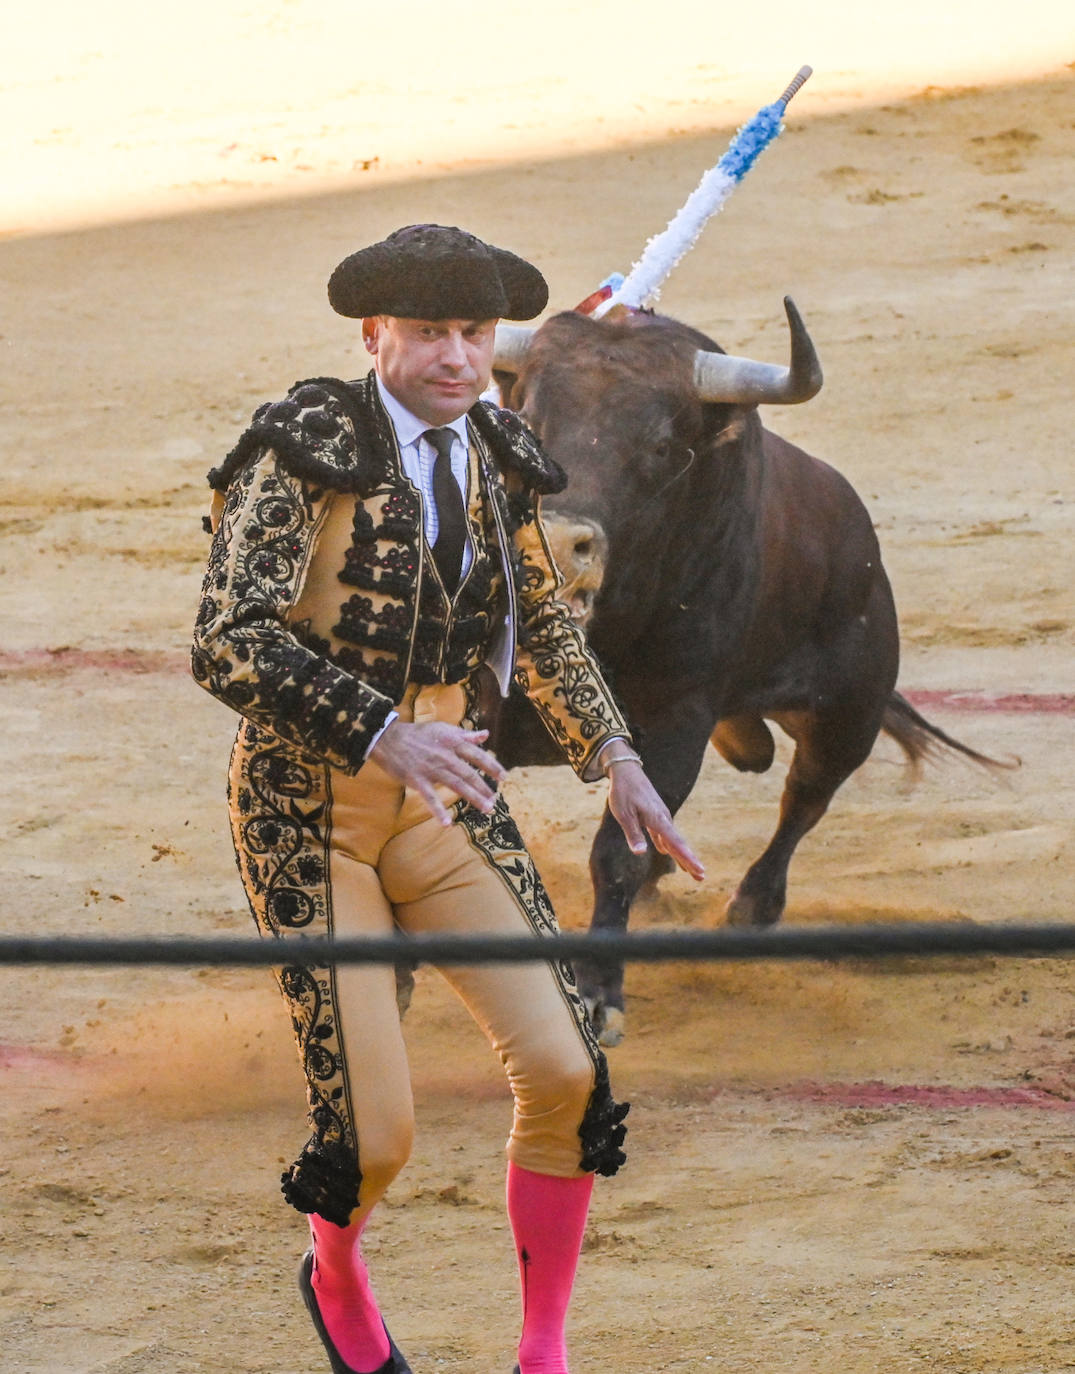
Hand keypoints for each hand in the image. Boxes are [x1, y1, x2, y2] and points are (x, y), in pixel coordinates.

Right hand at [368, 720, 507, 825]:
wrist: (388, 738)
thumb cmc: (418, 734)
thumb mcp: (443, 729)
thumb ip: (465, 734)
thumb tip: (486, 735)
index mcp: (452, 742)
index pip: (476, 754)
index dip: (491, 765)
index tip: (503, 777)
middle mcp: (445, 755)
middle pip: (469, 773)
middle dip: (484, 787)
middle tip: (494, 800)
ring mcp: (431, 768)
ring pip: (456, 784)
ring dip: (473, 797)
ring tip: (487, 809)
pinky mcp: (417, 779)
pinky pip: (430, 797)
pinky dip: (438, 810)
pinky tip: (447, 823)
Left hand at [606, 761, 704, 881]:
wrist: (626, 769)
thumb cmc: (623, 791)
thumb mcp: (624, 814)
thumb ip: (634, 834)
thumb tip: (642, 853)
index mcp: (658, 819)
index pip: (675, 844)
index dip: (687, 858)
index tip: (700, 870)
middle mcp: (663, 818)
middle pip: (679, 844)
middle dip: (690, 861)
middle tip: (702, 878)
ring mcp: (660, 816)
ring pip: (672, 839)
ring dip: (681, 855)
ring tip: (690, 870)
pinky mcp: (655, 814)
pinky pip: (663, 832)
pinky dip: (667, 844)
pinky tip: (664, 851)